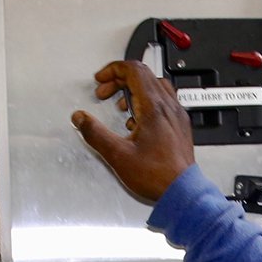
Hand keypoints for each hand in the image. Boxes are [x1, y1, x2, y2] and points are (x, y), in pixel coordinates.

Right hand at [72, 60, 196, 203]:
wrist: (181, 191)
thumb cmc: (157, 175)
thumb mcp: (117, 155)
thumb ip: (95, 133)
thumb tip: (80, 118)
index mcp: (154, 107)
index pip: (134, 70)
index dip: (113, 70)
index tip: (101, 79)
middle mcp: (168, 107)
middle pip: (143, 75)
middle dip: (119, 80)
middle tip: (104, 92)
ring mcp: (176, 115)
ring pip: (155, 86)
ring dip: (134, 90)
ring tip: (119, 105)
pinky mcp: (180, 126)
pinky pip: (163, 102)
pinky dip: (146, 102)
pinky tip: (136, 121)